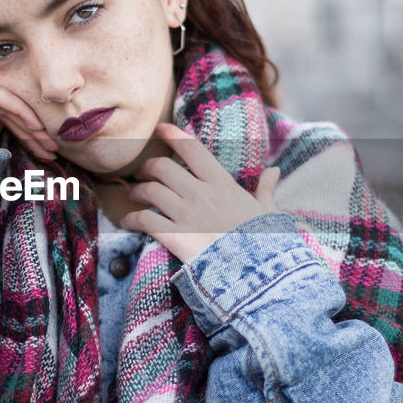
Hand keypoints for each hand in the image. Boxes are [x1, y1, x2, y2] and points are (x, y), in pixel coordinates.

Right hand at [0, 69, 58, 159]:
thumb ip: (1, 114)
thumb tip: (26, 109)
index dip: (22, 120)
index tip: (43, 140)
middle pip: (0, 102)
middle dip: (29, 125)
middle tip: (51, 144)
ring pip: (4, 100)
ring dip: (30, 123)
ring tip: (49, 142)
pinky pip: (0, 98)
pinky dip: (22, 112)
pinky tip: (37, 128)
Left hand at [120, 122, 279, 263]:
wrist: (258, 272)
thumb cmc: (265, 242)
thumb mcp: (268, 212)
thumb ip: (266, 189)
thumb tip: (274, 171)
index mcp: (222, 184)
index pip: (193, 149)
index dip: (174, 136)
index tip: (161, 130)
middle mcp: (201, 194)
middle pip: (162, 167)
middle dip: (147, 167)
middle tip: (142, 173)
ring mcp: (186, 215)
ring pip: (150, 191)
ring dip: (136, 191)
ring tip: (131, 195)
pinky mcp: (176, 238)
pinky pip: (145, 221)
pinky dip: (132, 220)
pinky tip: (128, 222)